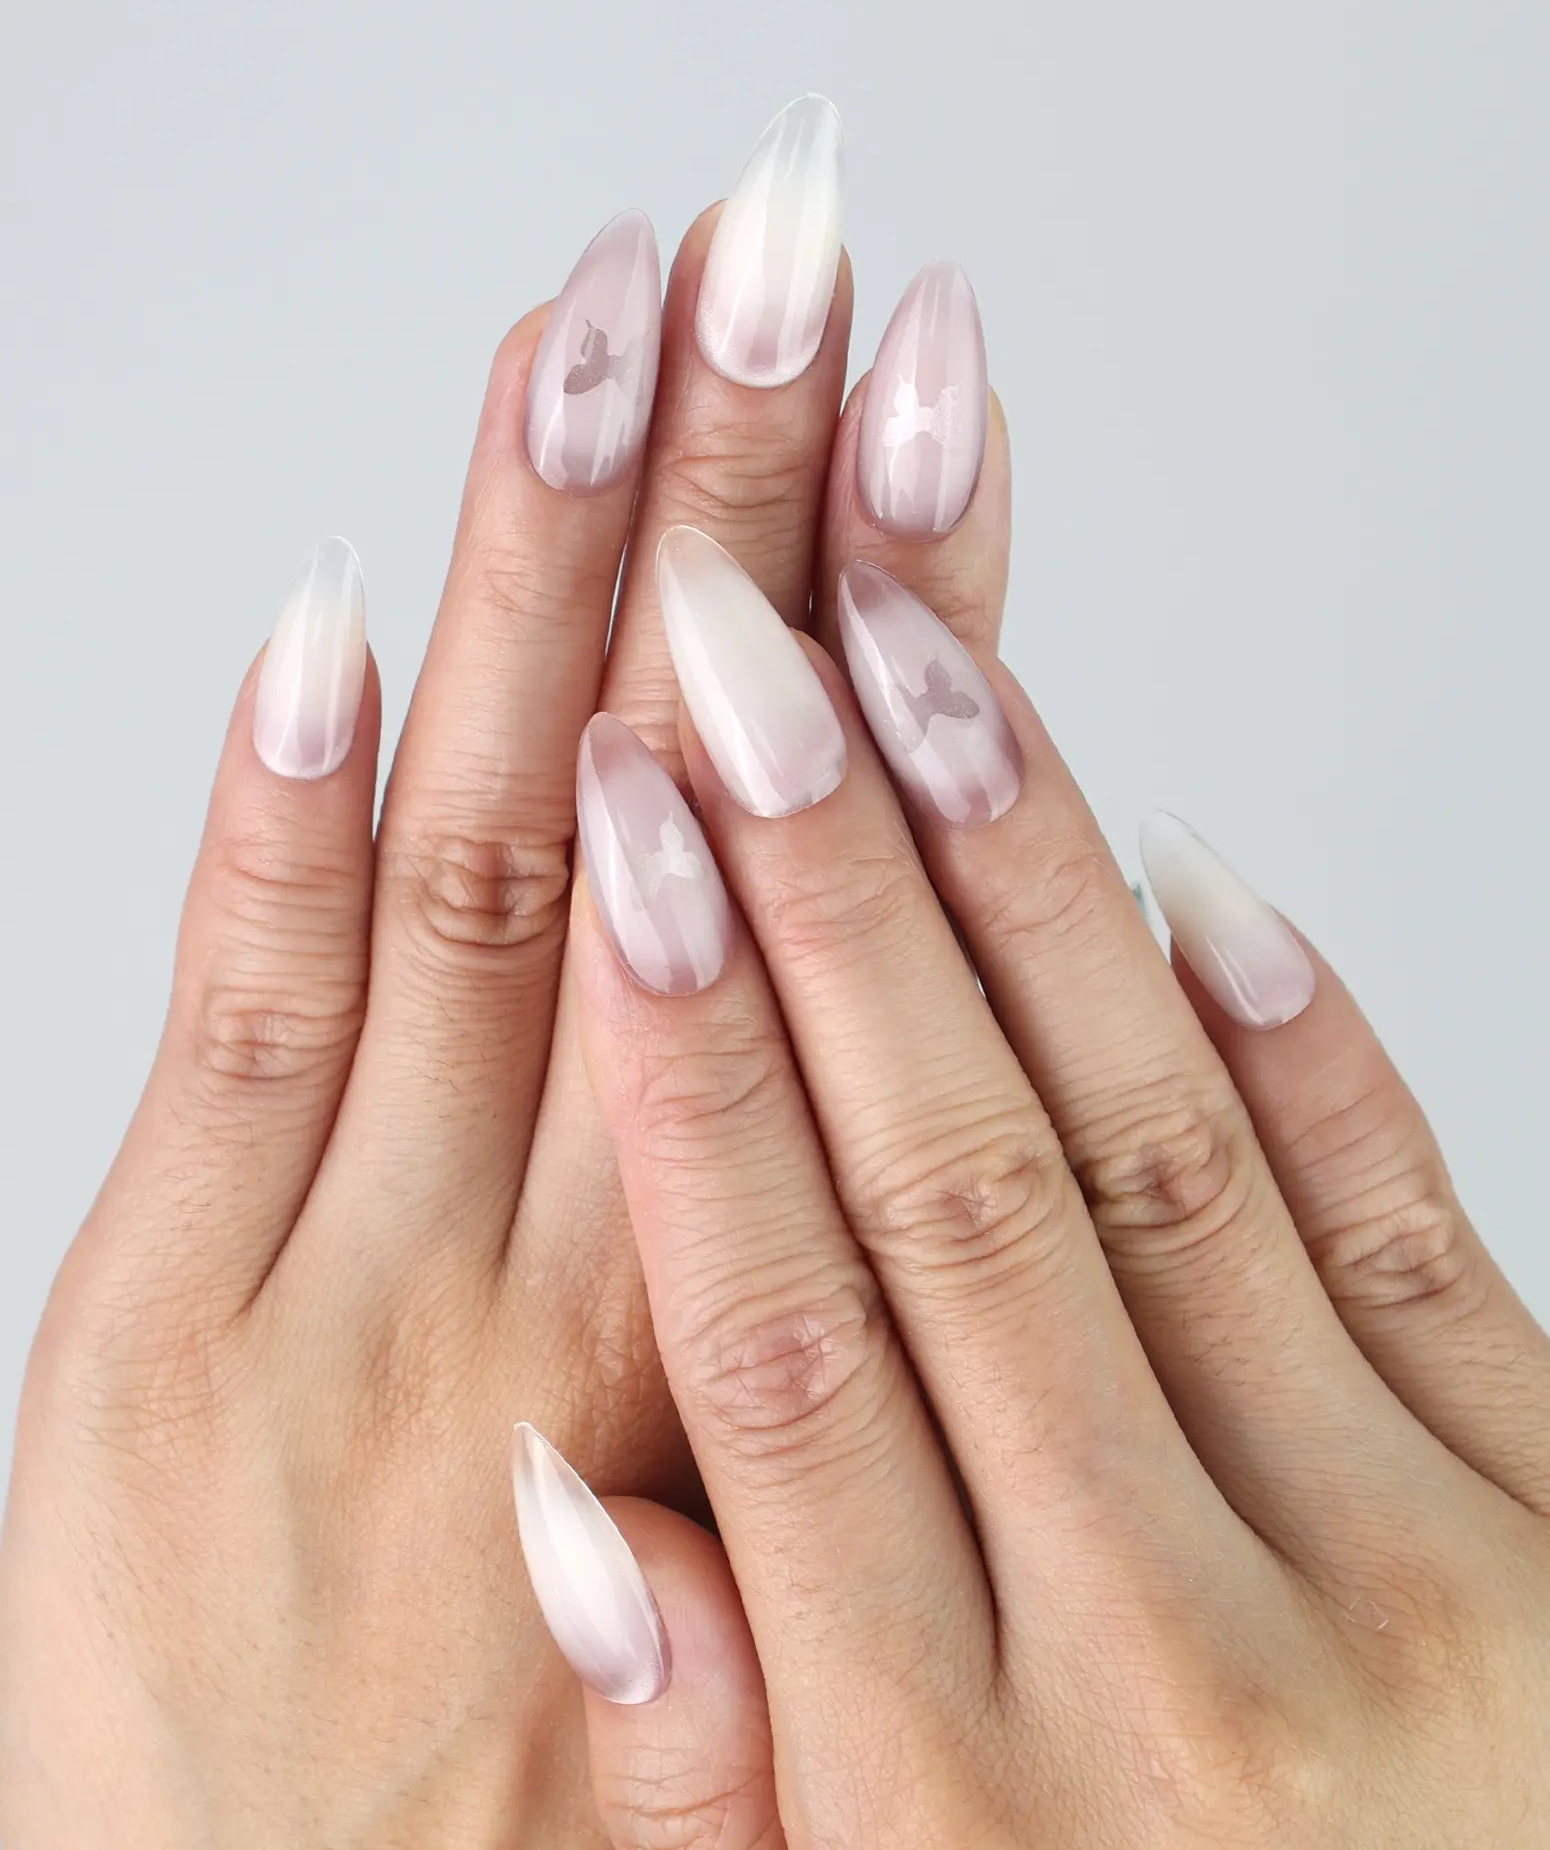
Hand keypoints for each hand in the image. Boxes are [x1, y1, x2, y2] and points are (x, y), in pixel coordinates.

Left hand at [0, 99, 856, 1844]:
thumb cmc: (560, 1847)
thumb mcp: (799, 1613)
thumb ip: (845, 1359)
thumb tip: (918, 1150)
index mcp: (758, 1321)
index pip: (852, 884)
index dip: (898, 621)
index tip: (922, 409)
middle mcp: (574, 1260)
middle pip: (687, 800)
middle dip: (738, 503)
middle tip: (783, 261)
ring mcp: (346, 1280)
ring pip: (486, 858)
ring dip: (540, 579)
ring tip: (606, 340)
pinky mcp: (149, 1332)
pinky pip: (245, 1018)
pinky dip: (286, 812)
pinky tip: (341, 622)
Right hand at [535, 382, 1549, 1844]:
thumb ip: (727, 1780)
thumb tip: (567, 1518)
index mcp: (960, 1802)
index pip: (775, 1346)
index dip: (684, 1070)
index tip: (617, 850)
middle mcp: (1172, 1671)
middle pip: (952, 1201)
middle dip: (824, 898)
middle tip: (741, 664)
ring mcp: (1396, 1585)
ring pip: (1158, 1164)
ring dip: (1022, 894)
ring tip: (918, 675)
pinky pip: (1404, 1224)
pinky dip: (1295, 1032)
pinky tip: (1191, 873)